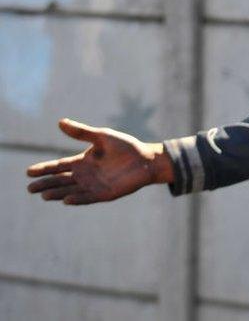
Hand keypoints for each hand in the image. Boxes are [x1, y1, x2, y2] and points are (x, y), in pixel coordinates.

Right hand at [26, 118, 173, 204]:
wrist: (147, 159)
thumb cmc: (126, 147)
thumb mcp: (101, 137)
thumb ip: (81, 132)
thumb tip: (60, 122)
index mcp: (82, 161)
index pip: (58, 166)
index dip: (44, 169)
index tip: (28, 172)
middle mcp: (85, 175)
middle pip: (60, 180)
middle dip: (45, 184)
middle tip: (30, 188)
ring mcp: (94, 185)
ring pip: (71, 190)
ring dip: (57, 193)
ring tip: (43, 195)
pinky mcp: (105, 194)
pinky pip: (88, 198)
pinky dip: (77, 199)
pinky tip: (67, 199)